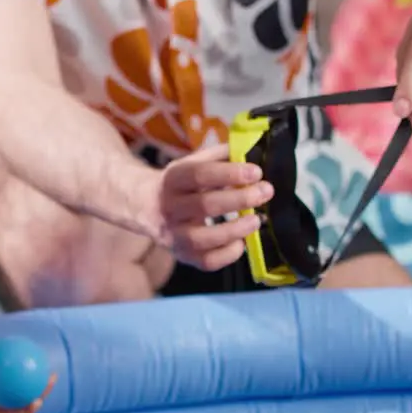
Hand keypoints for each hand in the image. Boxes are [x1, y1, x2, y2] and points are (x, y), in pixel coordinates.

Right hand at [154, 144, 273, 270]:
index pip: (200, 174)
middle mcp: (170, 208)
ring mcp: (174, 235)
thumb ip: (220, 156)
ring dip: (235, 230)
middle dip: (240, 199)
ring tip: (257, 220)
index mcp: (173, 179)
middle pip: (205, 205)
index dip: (229, 173)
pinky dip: (228, 254)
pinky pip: (206, 261)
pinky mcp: (182, 256)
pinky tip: (241, 242)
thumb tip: (251, 150)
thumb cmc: (180, 183)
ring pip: (203, 238)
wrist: (145, 207)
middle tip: (266, 192)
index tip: (256, 172)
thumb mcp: (192, 163)